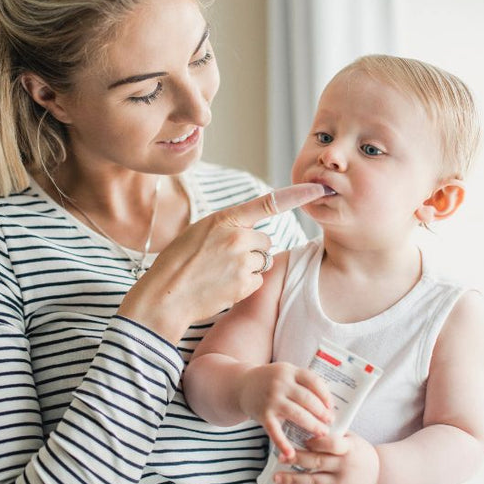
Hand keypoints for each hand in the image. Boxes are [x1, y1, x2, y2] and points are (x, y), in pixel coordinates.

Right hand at [118, 183, 326, 341]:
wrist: (166, 295)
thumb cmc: (178, 262)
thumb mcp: (198, 232)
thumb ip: (226, 226)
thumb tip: (250, 231)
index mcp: (225, 219)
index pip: (267, 203)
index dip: (296, 195)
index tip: (318, 188)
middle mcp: (237, 237)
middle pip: (265, 239)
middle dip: (253, 249)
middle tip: (225, 259)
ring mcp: (242, 261)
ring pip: (263, 260)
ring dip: (249, 267)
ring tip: (221, 273)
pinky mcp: (245, 283)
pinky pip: (258, 280)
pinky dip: (245, 285)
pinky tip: (223, 286)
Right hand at [237, 362, 331, 459]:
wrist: (241, 385)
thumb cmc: (269, 381)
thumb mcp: (285, 373)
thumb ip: (302, 382)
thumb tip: (327, 402)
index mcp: (289, 371)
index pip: (313, 381)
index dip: (325, 395)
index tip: (331, 406)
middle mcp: (280, 383)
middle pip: (308, 399)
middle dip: (322, 413)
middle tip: (330, 422)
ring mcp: (271, 399)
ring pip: (297, 414)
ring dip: (312, 425)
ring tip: (322, 432)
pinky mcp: (263, 414)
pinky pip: (275, 431)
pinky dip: (283, 444)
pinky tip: (291, 453)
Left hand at [273, 432, 379, 483]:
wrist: (379, 476)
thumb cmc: (361, 454)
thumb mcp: (353, 440)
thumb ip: (335, 434)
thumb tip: (311, 421)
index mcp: (350, 448)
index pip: (332, 444)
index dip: (317, 442)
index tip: (305, 440)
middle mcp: (345, 466)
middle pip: (317, 462)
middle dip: (296, 459)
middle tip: (281, 456)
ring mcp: (342, 483)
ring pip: (313, 481)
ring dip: (293, 479)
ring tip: (277, 476)